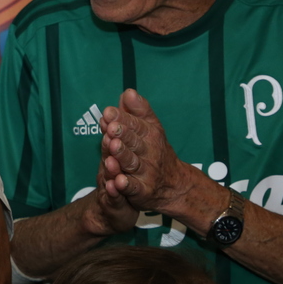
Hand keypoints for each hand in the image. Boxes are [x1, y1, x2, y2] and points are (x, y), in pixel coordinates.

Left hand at [101, 89, 194, 214]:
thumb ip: (138, 111)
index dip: (122, 119)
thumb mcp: (151, 128)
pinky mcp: (142, 191)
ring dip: (122, 156)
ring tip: (113, 147)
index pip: (136, 125)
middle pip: (134, 142)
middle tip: (111, 127)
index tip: (108, 112)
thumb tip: (127, 92)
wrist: (174, 184)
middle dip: (122, 135)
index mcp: (150, 135)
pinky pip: (133, 188)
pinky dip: (125, 185)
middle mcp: (150, 153)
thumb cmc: (156, 151)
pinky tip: (117, 181)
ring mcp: (147, 172)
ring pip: (132, 163)